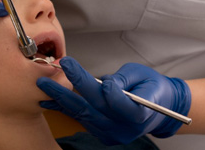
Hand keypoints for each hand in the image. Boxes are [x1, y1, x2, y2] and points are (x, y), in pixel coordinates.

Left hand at [37, 57, 190, 144]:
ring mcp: (113, 134)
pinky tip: (51, 99)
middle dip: (68, 92)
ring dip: (62, 100)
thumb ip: (123, 80)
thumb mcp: (142, 75)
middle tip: (48, 77)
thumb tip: (103, 83)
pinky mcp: (103, 135)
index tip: (83, 70)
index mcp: (140, 113)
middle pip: (93, 109)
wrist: (160, 107)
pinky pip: (81, 120)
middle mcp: (124, 128)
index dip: (103, 89)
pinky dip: (66, 108)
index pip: (119, 104)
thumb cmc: (151, 87)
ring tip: (44, 86)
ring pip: (83, 116)